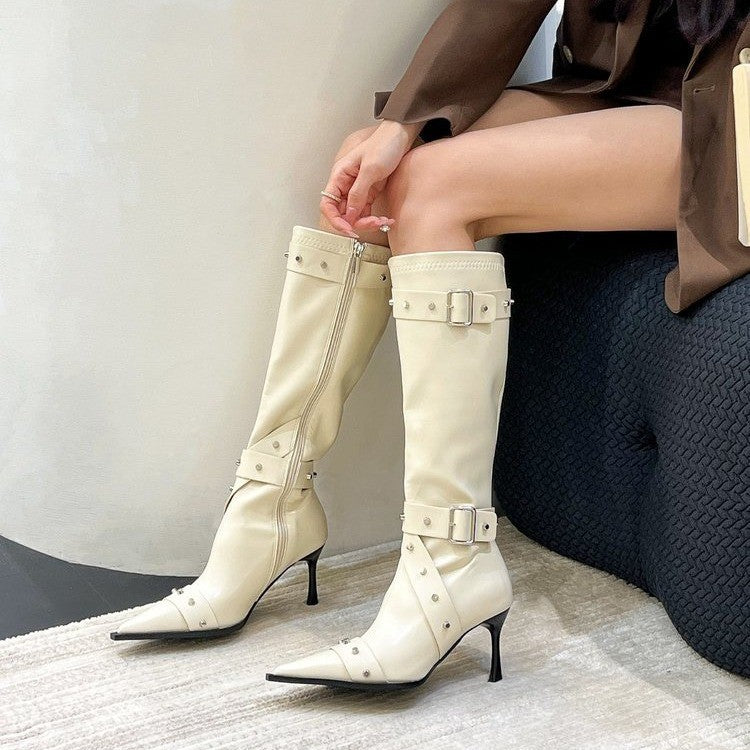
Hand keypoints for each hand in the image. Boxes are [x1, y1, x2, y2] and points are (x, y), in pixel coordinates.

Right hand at [320, 120, 421, 237]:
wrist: (400, 136)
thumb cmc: (383, 144)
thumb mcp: (370, 169)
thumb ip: (358, 193)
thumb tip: (349, 214)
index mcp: (340, 176)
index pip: (327, 204)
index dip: (335, 220)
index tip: (348, 229)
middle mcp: (346, 185)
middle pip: (342, 213)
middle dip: (357, 223)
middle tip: (373, 224)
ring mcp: (358, 190)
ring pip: (356, 215)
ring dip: (368, 222)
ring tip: (384, 221)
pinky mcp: (369, 192)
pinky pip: (367, 212)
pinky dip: (375, 218)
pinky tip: (386, 219)